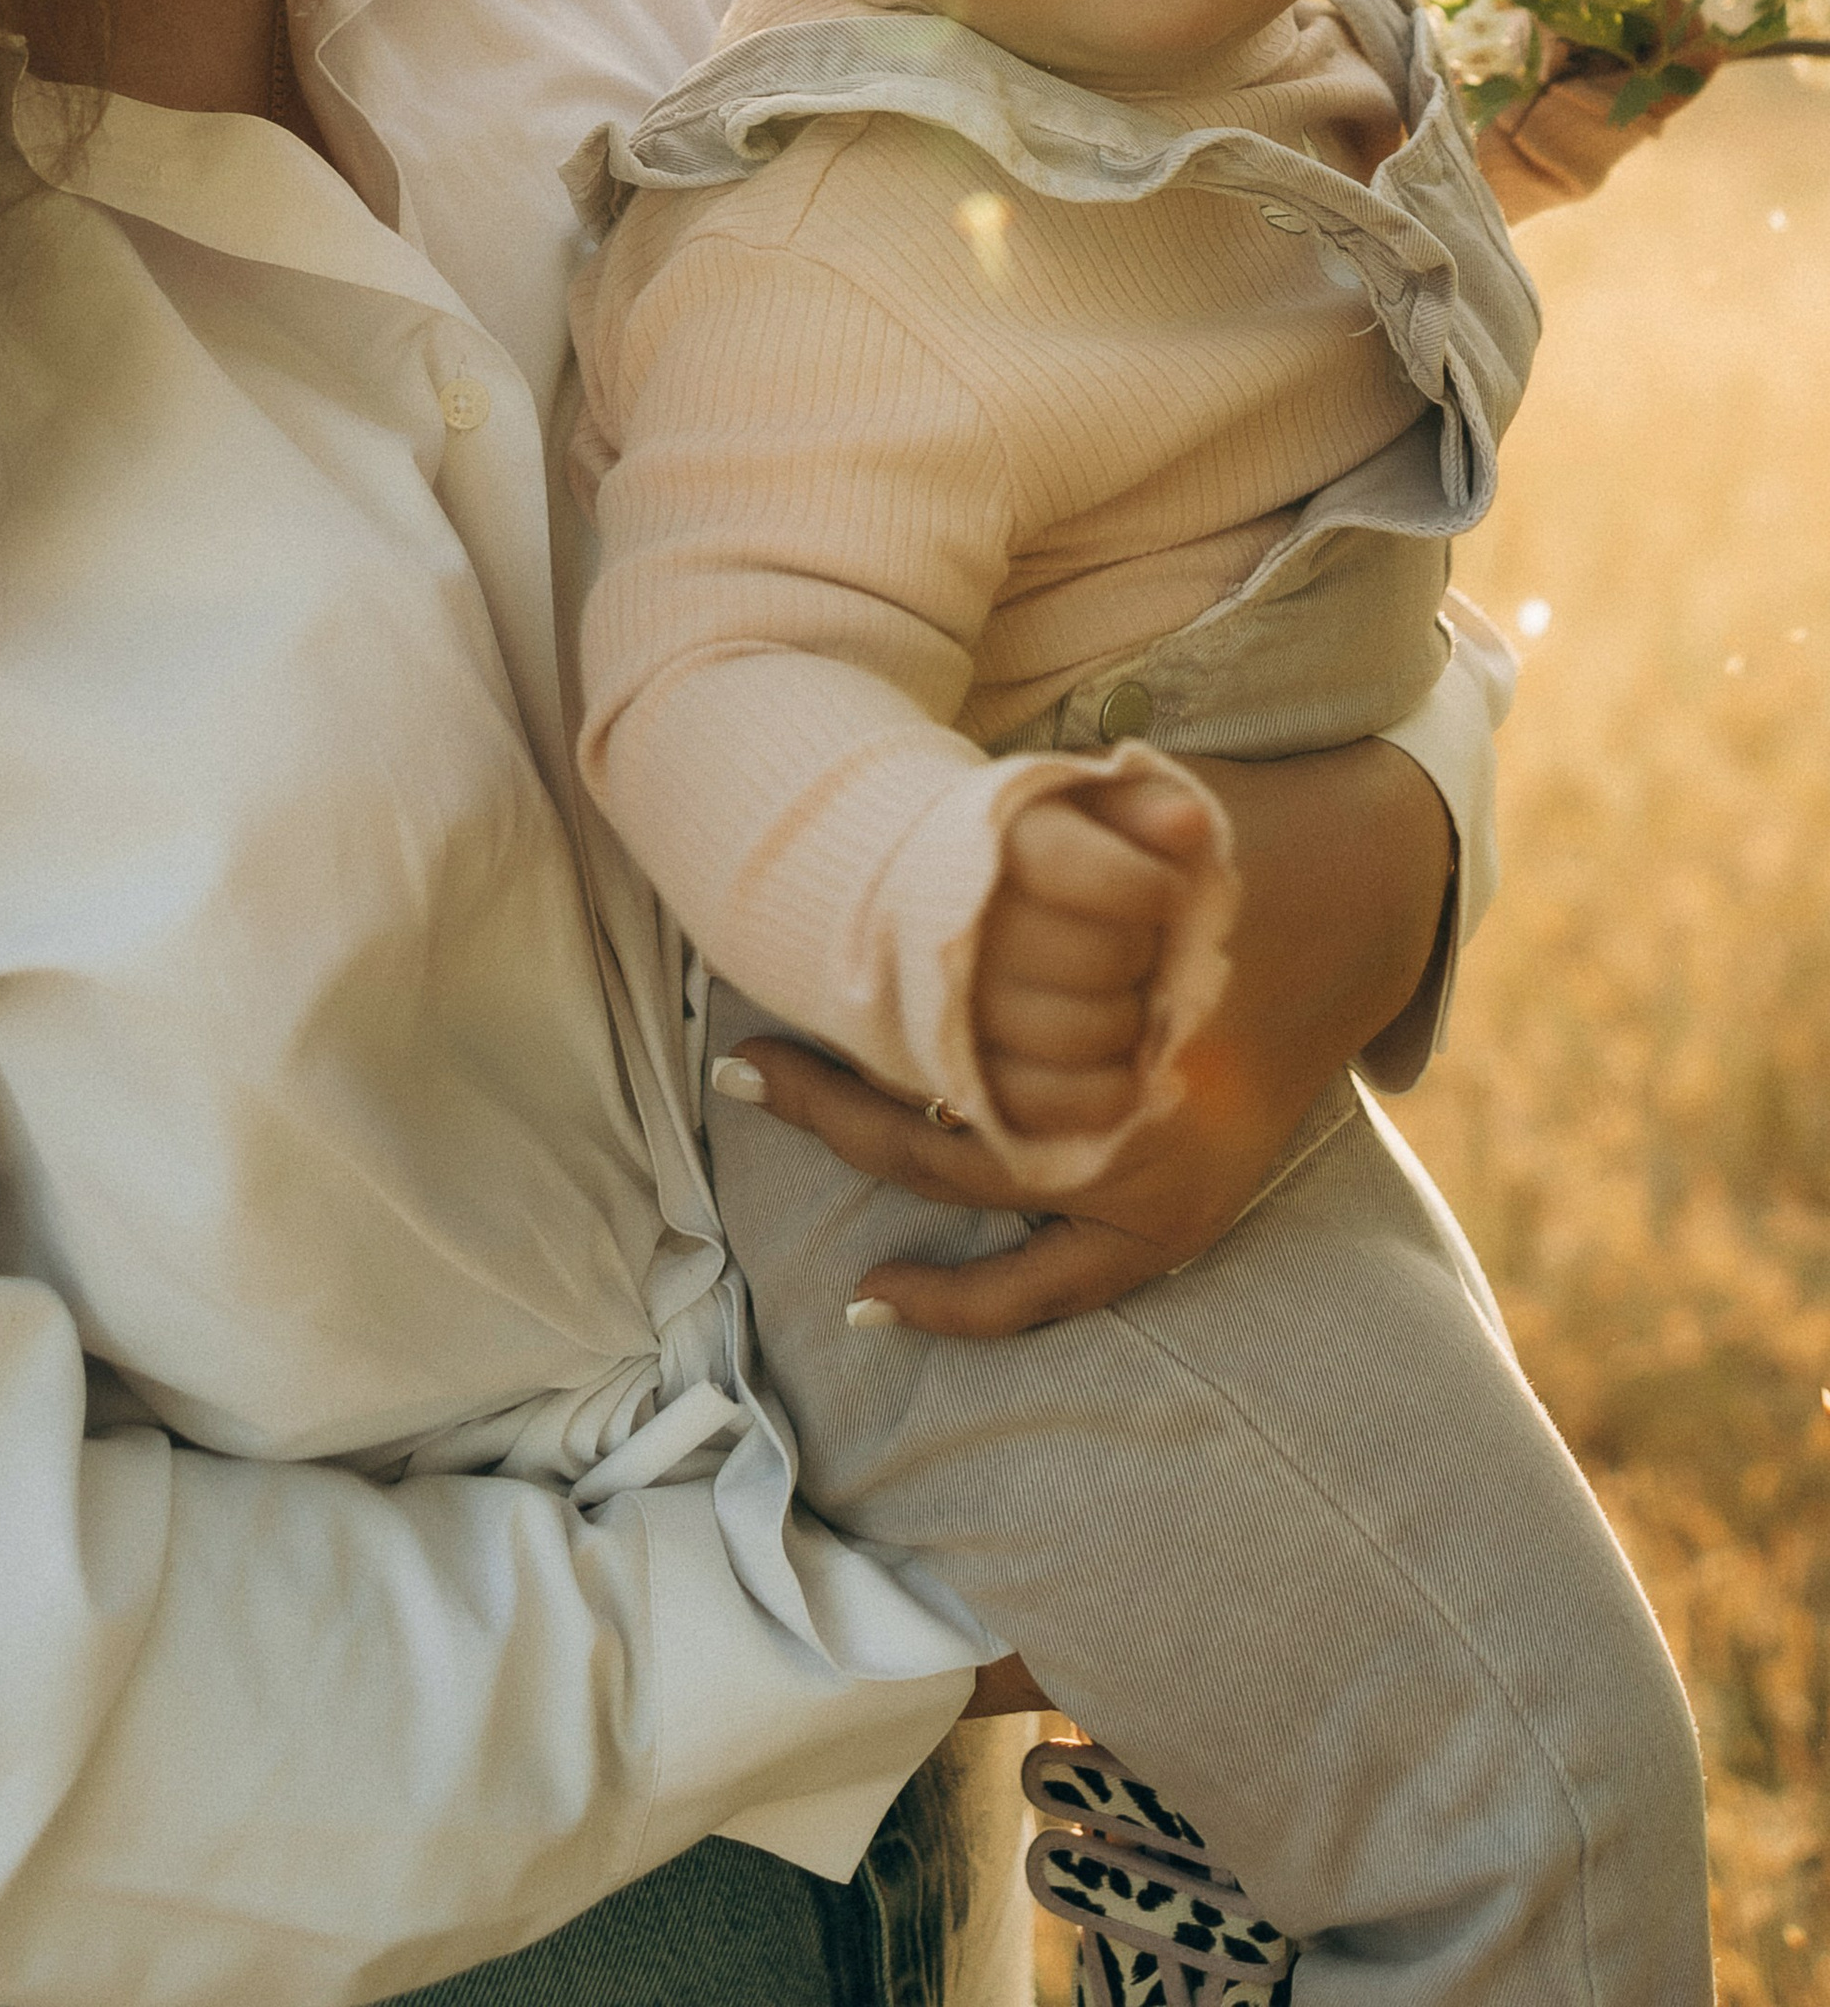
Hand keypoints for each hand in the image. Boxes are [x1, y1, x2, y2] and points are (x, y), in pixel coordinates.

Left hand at [716, 739, 1452, 1339]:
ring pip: (986, 1215)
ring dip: (866, 1171)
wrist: (1370, 888)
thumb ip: (1064, 822)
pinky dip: (967, 1303)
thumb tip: (945, 821)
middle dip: (831, 1105)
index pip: (956, 1056)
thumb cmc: (1235, 834)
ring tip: (785, 1147)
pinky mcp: (1182, 1219)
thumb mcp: (1148, 805)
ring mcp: (1168, 1187)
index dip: (849, 1038)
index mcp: (1135, 1021)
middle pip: (950, 1134)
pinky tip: (875, 1301)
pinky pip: (1055, 1291)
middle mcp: (1150, 1123)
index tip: (757, 1028)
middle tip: (739, 1062)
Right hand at [975, 769, 1223, 1141]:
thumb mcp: (1090, 806)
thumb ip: (1142, 807)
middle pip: (1093, 959)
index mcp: (996, 848)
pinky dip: (1108, 1091)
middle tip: (1146, 944)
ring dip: (1132, 1022)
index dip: (1146, 886)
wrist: (952, 897)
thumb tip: (1188, 826)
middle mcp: (968, 930)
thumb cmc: (1046, 847)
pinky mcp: (970, 1075)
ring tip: (1134, 996)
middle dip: (1144, 954)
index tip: (1167, 888)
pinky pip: (1047, 1104)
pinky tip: (1133, 1062)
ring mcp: (962, 1010)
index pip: (1072, 868)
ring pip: (1075, 1037)